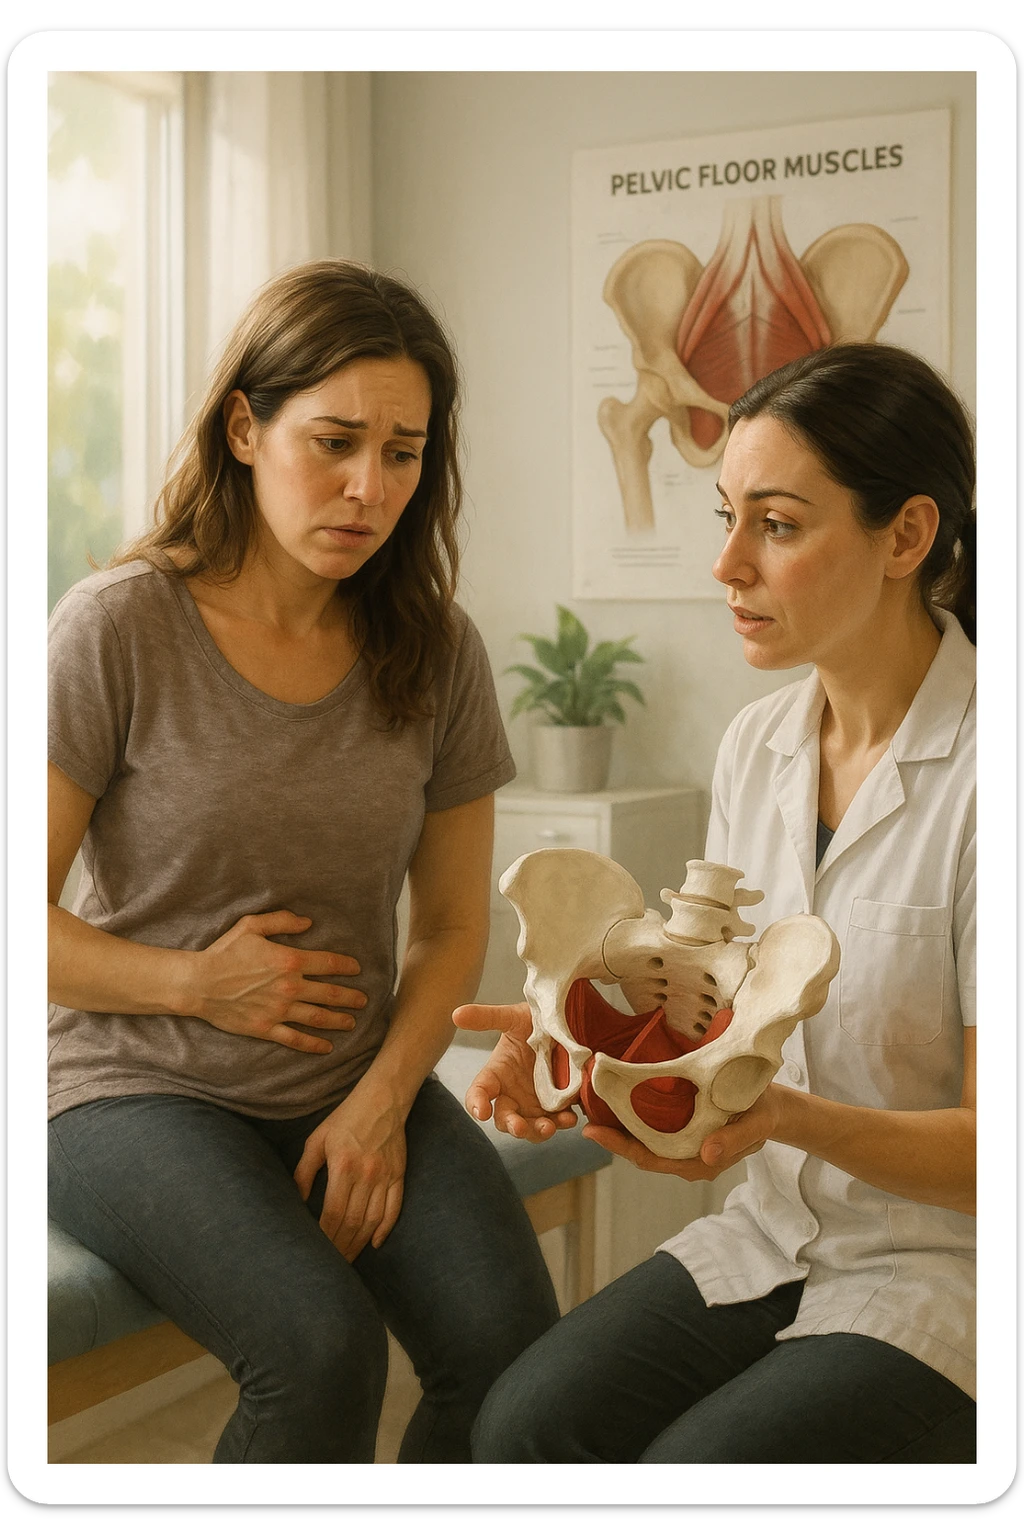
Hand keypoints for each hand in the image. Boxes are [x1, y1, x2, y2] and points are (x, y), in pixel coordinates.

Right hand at [191, 910, 364, 1052]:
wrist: (199, 983)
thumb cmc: (224, 952)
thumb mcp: (251, 926)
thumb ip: (282, 921)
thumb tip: (308, 922)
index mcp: (289, 960)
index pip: (328, 963)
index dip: (346, 966)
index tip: (356, 969)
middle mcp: (289, 987)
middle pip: (330, 993)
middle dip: (351, 997)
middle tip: (364, 1000)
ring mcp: (279, 1010)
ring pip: (318, 1017)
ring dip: (339, 1020)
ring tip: (352, 1022)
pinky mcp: (266, 1027)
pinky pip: (295, 1038)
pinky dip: (313, 1044)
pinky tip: (327, 1047)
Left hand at [293, 1094, 405, 1261]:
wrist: (384, 1099)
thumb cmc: (345, 1118)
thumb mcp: (317, 1140)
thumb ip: (304, 1171)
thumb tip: (297, 1200)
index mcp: (343, 1166)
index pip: (333, 1213)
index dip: (325, 1236)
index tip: (317, 1251)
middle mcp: (366, 1174)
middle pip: (353, 1222)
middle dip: (341, 1247)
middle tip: (332, 1265)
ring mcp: (385, 1176)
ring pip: (373, 1220)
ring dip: (360, 1244)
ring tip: (349, 1260)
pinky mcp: (399, 1174)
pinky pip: (394, 1208)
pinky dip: (385, 1228)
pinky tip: (375, 1243)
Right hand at [454, 1002, 578, 1141]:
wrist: (567, 1024)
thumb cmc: (533, 1020)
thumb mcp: (512, 1017)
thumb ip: (486, 1017)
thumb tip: (456, 1014)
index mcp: (497, 1074)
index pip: (479, 1093)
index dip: (476, 1103)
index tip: (480, 1112)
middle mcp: (513, 1094)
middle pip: (504, 1118)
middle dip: (511, 1125)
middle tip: (518, 1126)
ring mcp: (535, 1103)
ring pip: (531, 1127)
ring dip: (537, 1131)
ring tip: (548, 1127)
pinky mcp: (558, 1107)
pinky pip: (558, 1121)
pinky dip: (562, 1123)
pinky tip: (570, 1118)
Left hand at [582, 1085, 782, 1180]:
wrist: (774, 1107)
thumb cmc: (763, 1114)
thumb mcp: (754, 1126)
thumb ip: (733, 1142)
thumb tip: (707, 1156)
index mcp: (697, 1162)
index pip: (649, 1158)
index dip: (620, 1147)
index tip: (593, 1132)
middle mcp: (684, 1156)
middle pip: (639, 1149)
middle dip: (610, 1135)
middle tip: (582, 1113)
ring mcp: (683, 1143)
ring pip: (644, 1138)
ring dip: (619, 1124)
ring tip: (592, 1103)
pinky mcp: (684, 1127)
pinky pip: (654, 1125)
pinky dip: (634, 1113)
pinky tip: (617, 1096)